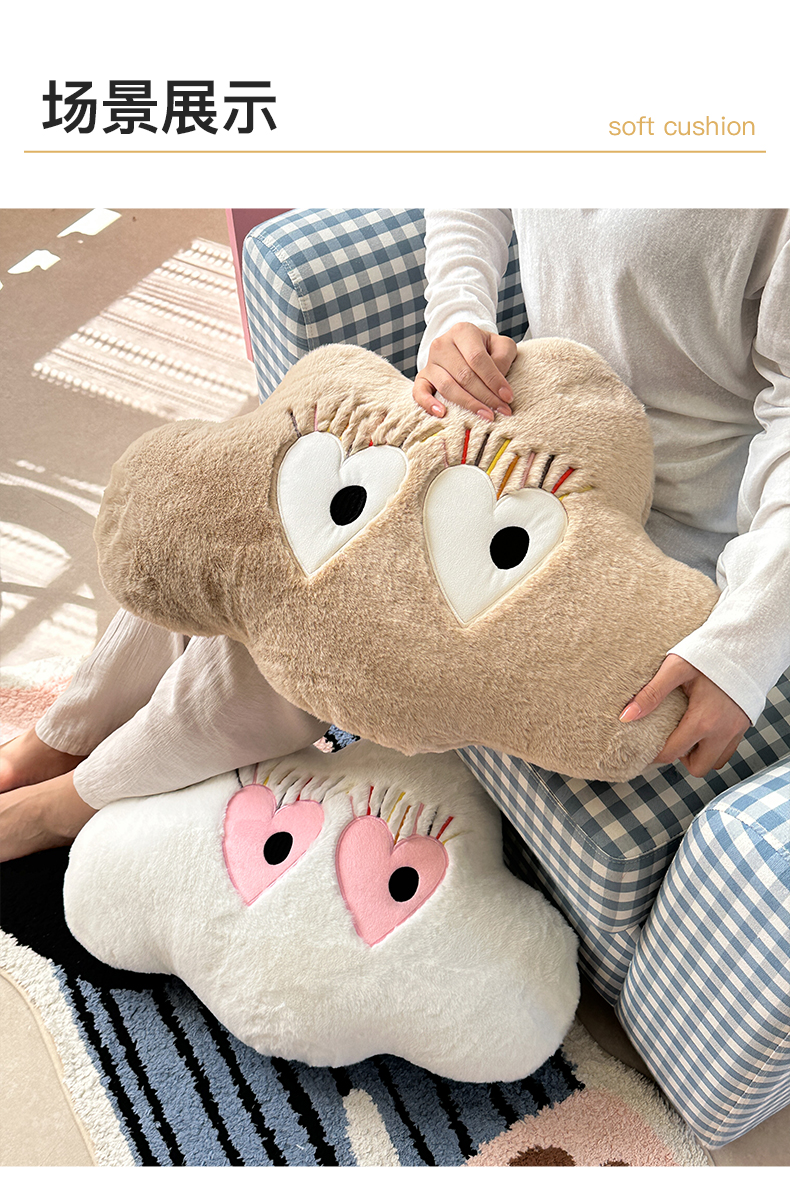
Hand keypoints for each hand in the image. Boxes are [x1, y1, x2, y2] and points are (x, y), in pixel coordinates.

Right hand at [413, 322, 518, 421]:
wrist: (463, 347)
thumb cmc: (484, 348)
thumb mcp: (500, 344)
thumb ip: (504, 357)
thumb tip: (498, 381)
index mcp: (462, 332)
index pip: (478, 358)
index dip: (494, 380)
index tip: (507, 397)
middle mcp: (442, 344)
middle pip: (464, 375)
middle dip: (485, 396)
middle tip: (501, 410)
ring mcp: (430, 362)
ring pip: (447, 387)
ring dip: (468, 404)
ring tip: (486, 415)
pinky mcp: (422, 377)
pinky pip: (419, 392)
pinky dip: (428, 404)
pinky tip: (442, 413)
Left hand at [619, 653, 749, 776]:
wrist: (745, 643)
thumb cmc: (709, 653)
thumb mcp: (676, 668)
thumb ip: (651, 693)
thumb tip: (626, 716)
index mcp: (703, 720)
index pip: (672, 753)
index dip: (654, 755)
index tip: (644, 748)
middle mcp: (723, 731)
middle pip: (698, 768)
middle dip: (681, 757)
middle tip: (670, 738)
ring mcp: (737, 730)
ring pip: (715, 761)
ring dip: (699, 753)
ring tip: (686, 732)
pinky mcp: (745, 725)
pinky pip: (728, 749)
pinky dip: (714, 746)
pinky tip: (703, 728)